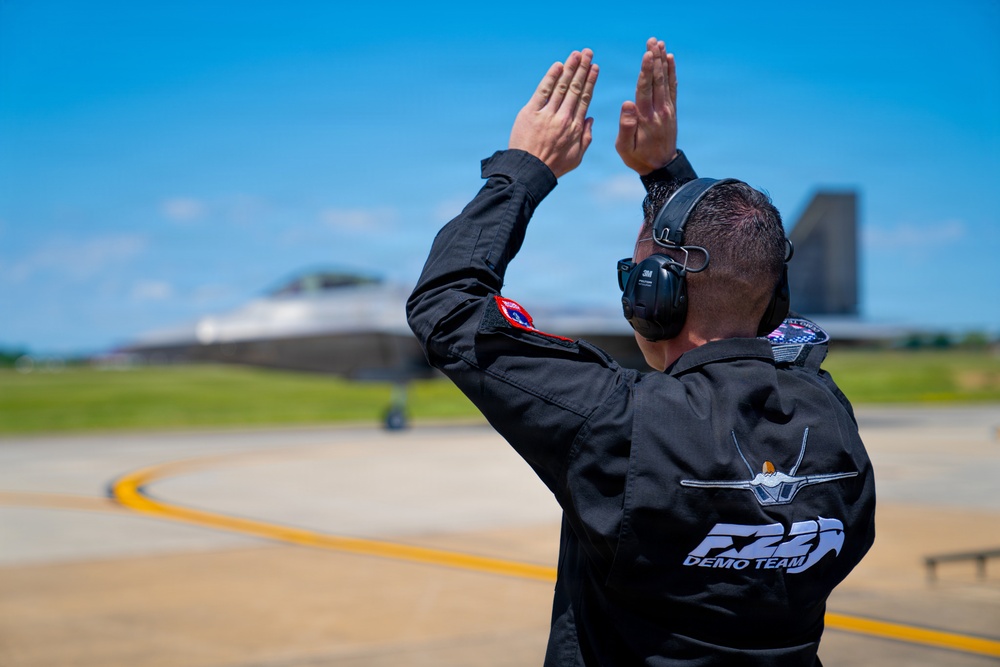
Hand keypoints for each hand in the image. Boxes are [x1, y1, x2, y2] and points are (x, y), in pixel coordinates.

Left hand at [509, 49, 598, 178]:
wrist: (529, 171)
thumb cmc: (553, 167)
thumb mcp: (576, 157)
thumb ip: (586, 138)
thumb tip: (590, 119)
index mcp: (575, 128)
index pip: (585, 99)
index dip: (590, 81)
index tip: (595, 68)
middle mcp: (563, 118)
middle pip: (576, 88)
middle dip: (583, 69)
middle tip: (588, 53)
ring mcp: (547, 114)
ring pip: (562, 87)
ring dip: (570, 68)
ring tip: (577, 54)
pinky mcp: (530, 113)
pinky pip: (542, 91)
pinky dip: (550, 77)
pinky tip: (558, 66)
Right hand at [615, 37, 677, 174]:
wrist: (662, 167)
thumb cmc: (638, 158)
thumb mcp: (625, 148)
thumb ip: (626, 126)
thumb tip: (627, 103)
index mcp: (645, 118)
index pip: (645, 89)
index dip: (646, 70)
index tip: (647, 53)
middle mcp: (659, 110)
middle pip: (657, 80)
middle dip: (655, 59)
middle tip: (653, 41)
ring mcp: (667, 110)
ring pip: (665, 81)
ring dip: (663, 61)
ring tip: (661, 44)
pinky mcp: (671, 111)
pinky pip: (672, 88)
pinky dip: (671, 73)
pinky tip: (670, 59)